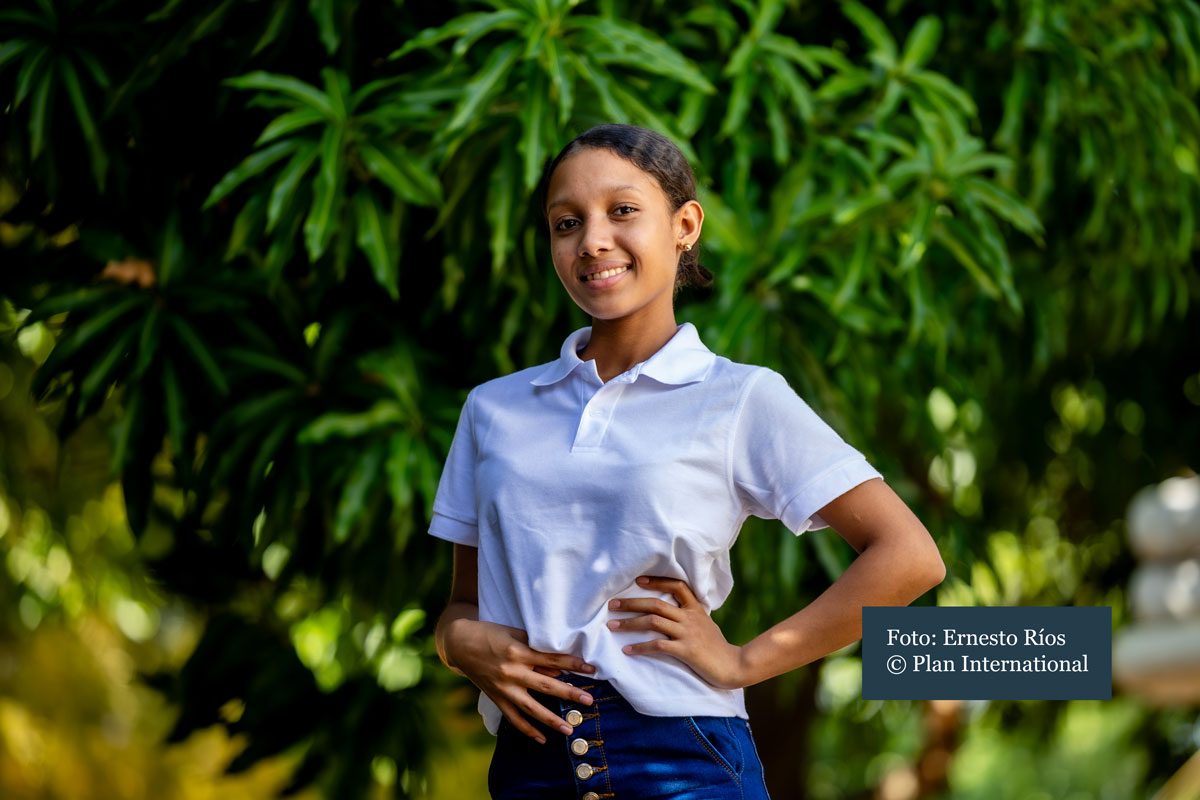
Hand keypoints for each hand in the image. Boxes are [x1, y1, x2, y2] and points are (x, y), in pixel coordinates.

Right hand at [442, 618, 596, 744]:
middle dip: (569, 694)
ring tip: (569, 729)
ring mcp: (503, 688)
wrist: (459, 643)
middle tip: (589, 700)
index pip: (552, 660)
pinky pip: (513, 718)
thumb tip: (556, 666)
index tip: (591, 669)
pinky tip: (542, 739)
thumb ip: (534, 647)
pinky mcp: (496, 698)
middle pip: (546, 686)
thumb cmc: (489, 633)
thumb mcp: (513, 633)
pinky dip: (527, 729)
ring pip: (531, 708)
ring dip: (551, 719)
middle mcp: (512, 672)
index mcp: (518, 652)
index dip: (573, 664)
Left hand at [608, 575, 744, 689]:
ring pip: (653, 621)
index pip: (677, 586)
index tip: (638, 580)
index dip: (657, 581)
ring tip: (612, 626)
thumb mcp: (706, 624)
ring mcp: (687, 633)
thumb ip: (690, 616)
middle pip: (656, 603)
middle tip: (612, 605)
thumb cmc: (718, 647)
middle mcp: (690, 618)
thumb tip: (673, 611)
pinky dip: (640, 647)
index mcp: (695, 609)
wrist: (734, 666)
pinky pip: (658, 645)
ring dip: (630, 623)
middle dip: (632, 603)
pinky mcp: (686, 651)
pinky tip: (628, 650)